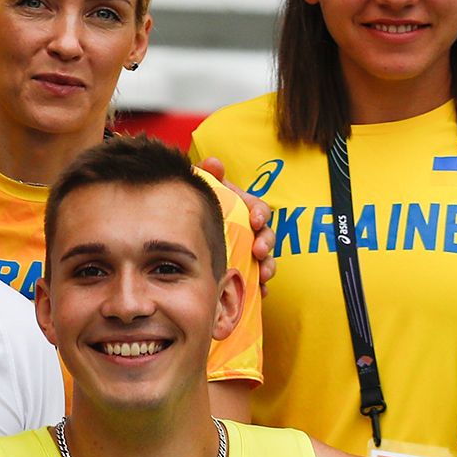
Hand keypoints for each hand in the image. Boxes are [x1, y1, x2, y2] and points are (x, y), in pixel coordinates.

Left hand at [195, 155, 277, 286]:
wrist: (187, 233)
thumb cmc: (202, 209)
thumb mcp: (205, 192)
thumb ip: (209, 175)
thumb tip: (214, 163)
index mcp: (244, 211)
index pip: (259, 209)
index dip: (260, 213)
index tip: (255, 221)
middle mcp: (251, 232)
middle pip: (267, 235)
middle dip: (267, 242)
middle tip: (259, 250)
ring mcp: (250, 253)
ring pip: (267, 259)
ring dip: (269, 266)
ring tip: (263, 274)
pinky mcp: (246, 272)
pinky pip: (258, 281)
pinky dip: (262, 287)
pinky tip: (260, 292)